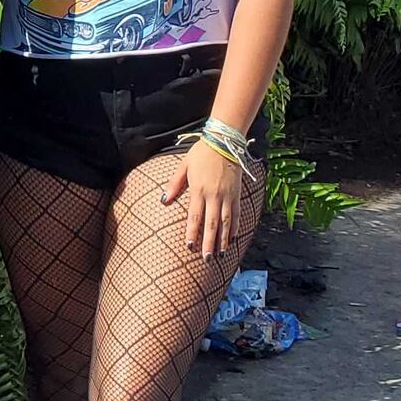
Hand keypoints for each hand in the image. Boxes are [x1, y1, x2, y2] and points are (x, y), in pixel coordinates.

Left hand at [162, 140, 247, 256]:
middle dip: (209, 242)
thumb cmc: (201, 153)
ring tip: (221, 254)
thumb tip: (163, 201)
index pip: (195, 216)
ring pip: (226, 222)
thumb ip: (174, 185)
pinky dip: (235, 227)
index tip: (190, 246)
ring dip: (223, 240)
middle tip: (207, 259)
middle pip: (212, 223)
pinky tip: (233, 238)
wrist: (224, 142)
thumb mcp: (184, 166)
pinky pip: (237, 214)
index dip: (193, 232)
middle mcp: (214, 195)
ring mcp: (228, 196)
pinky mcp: (237, 194)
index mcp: (199, 190)